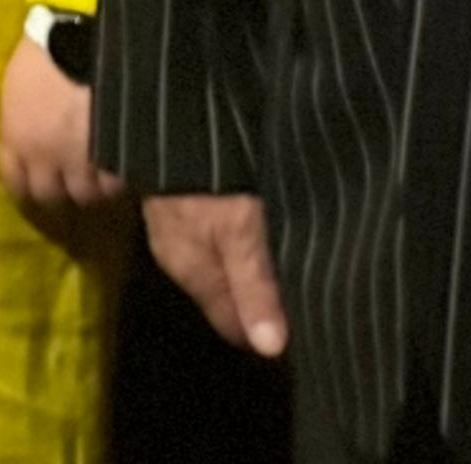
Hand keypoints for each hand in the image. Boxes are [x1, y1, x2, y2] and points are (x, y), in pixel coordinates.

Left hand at [0, 37, 121, 235]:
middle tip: (73, 179)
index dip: (27, 187)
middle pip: (51, 197)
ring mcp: (82, 161)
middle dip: (61, 190)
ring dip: (94, 187)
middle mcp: (46, 157)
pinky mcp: (116, 158)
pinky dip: (122, 180)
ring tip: (102, 172)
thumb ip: (20, 119)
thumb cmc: (45, 51)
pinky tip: (126, 167)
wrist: (86, 39)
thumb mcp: (18, 85)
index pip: (15, 182)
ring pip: (88, 196)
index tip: (38, 183)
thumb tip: (28, 136)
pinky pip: (119, 186)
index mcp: (16, 137)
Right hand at [145, 194, 287, 360]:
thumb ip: (255, 289)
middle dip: (260, 299)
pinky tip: (257, 226)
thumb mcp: (239, 233)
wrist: (168, 120)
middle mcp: (181, 258)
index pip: (233, 326)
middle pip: (227, 296)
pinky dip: (237, 240)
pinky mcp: (180, 199)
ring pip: (221, 266)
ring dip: (249, 268)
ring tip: (285, 258)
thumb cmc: (208, 182)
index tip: (303, 328)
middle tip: (303, 291)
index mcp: (194, 274)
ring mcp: (176, 228)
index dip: (266, 333)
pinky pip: (215, 237)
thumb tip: (271, 350)